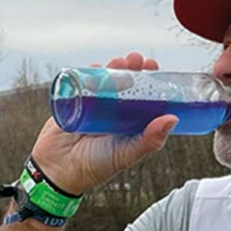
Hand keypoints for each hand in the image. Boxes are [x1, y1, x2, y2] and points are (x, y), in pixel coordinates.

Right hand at [30, 52, 179, 194]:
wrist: (58, 170)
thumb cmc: (96, 166)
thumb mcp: (127, 154)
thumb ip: (149, 140)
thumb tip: (172, 119)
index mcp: (130, 124)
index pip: (144, 98)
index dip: (151, 82)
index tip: (155, 68)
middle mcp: (114, 113)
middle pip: (126, 84)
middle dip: (132, 69)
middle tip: (137, 60)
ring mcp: (94, 106)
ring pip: (106, 81)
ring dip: (113, 67)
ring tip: (119, 61)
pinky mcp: (74, 103)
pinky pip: (82, 83)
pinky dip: (89, 73)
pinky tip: (95, 67)